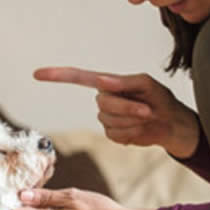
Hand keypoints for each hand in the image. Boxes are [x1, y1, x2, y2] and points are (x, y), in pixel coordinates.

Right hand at [33, 66, 200, 157]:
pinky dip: (131, 133)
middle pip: (103, 104)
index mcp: (109, 84)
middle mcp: (104, 99)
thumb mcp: (147, 86)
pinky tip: (140, 129)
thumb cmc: (162, 100)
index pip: (79, 78)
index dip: (58, 76)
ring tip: (146, 117)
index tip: (38, 74)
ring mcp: (107, 118)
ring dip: (132, 121)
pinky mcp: (113, 134)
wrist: (171, 125)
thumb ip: (124, 82)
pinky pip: (115, 135)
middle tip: (147, 109)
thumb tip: (101, 80)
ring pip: (109, 121)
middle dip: (127, 108)